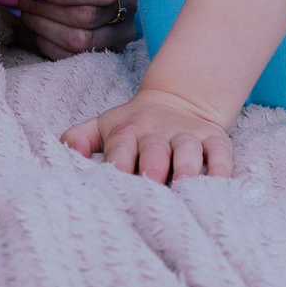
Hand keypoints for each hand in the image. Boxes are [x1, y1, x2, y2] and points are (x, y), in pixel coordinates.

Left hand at [62, 85, 235, 182]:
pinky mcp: (214, 140)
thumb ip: (78, 138)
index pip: (120, 147)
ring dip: (187, 168)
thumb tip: (63, 153)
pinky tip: (220, 184)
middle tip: (151, 183)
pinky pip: (221, 154)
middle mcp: (157, 133)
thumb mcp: (103, 126)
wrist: (178, 100)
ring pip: (188, 151)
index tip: (115, 179)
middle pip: (155, 151)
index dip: (118, 162)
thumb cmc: (134, 126)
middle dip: (153, 167)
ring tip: (185, 186)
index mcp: (127, 131)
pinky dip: (222, 168)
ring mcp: (187, 136)